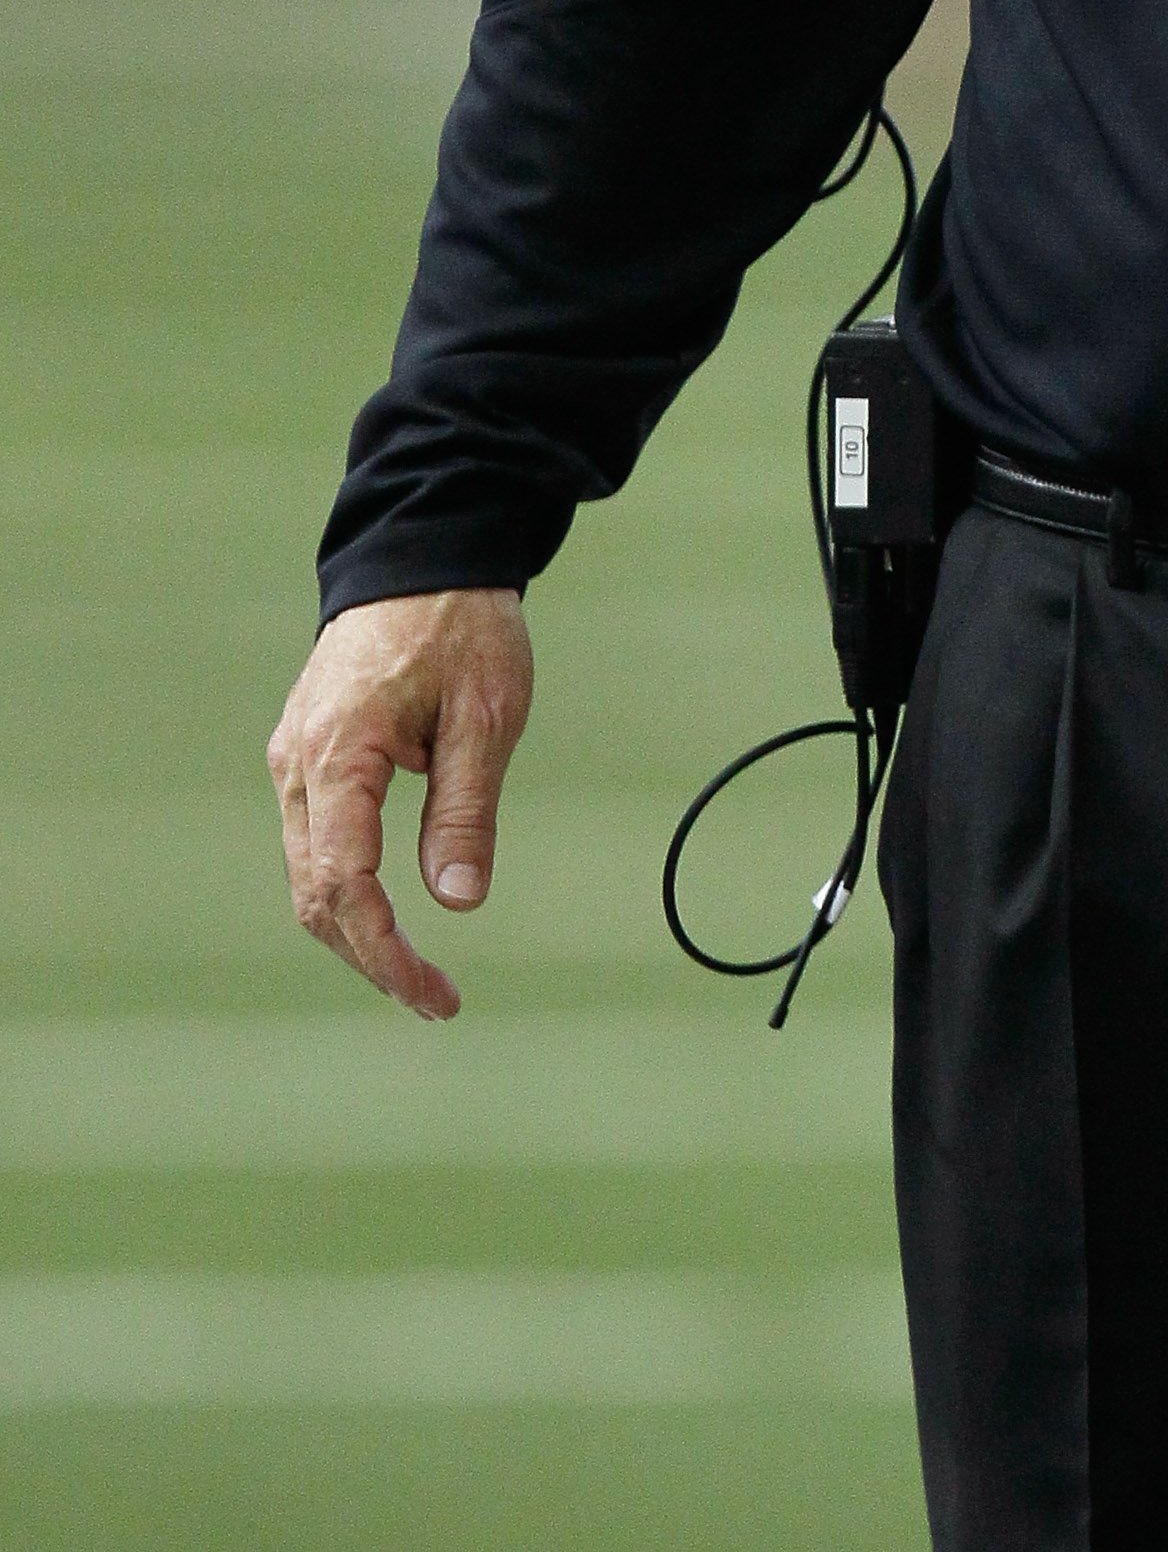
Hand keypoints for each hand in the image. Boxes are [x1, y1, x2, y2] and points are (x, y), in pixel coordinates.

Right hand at [268, 588, 532, 1019]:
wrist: (423, 553)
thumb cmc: (461, 625)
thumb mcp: (486, 715)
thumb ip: (464, 809)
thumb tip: (457, 903)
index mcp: (338, 753)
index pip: (344, 883)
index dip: (384, 951)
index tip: (432, 995)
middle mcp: (298, 763)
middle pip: (316, 892)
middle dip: (370, 955)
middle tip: (435, 999)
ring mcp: (295, 758)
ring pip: (311, 872)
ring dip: (357, 928)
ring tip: (419, 972)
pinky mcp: (308, 754)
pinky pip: (317, 839)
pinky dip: (349, 886)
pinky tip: (392, 912)